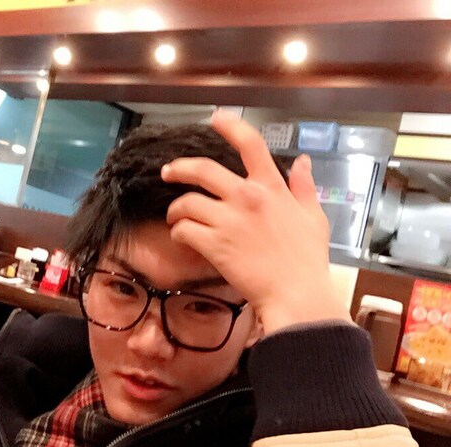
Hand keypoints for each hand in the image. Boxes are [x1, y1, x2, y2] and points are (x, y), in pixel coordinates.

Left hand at [161, 109, 351, 334]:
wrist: (295, 292)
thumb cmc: (308, 259)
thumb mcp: (314, 216)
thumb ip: (304, 187)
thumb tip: (303, 162)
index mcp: (271, 187)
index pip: (250, 144)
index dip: (230, 126)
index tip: (215, 118)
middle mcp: (246, 197)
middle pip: (202, 170)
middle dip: (179, 169)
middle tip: (168, 173)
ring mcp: (228, 221)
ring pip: (187, 203)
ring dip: (175, 210)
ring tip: (173, 218)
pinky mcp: (214, 245)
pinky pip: (184, 230)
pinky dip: (178, 233)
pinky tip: (181, 237)